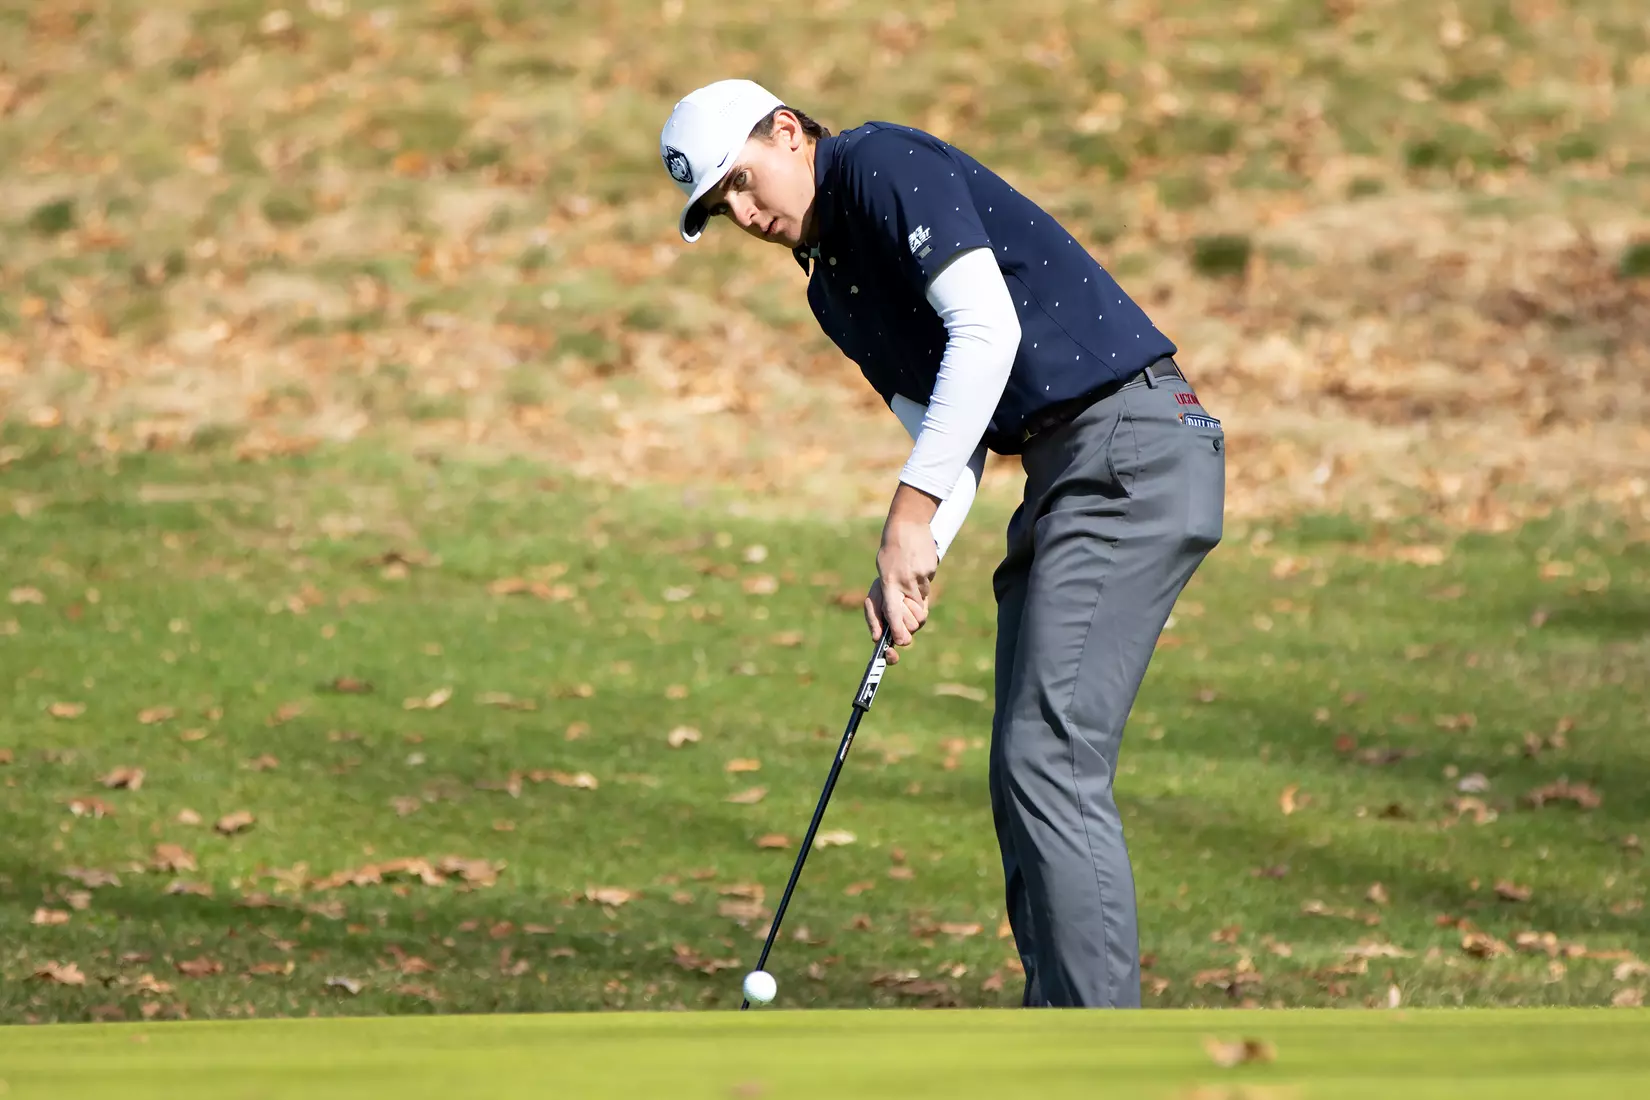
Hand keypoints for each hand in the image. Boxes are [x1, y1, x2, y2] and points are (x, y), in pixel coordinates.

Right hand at [863, 576, 925, 664]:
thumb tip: (877, 639)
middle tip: (895, 608)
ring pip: (913, 627)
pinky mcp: (922, 615)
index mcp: (883, 632)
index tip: (890, 652)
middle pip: (904, 639)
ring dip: (906, 611)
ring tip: (901, 599)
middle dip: (899, 624)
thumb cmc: (881, 589)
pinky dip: (915, 606)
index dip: (890, 657)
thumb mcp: (873, 602)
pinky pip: (921, 616)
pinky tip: (910, 598)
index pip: (888, 652)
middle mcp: (898, 631)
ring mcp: (911, 624)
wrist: (901, 573)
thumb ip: (874, 620)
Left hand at [866, 512, 937, 663]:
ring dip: (917, 598)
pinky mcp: (930, 570)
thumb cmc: (890, 551)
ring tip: (909, 578)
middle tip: (908, 609)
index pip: (892, 612)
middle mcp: (903, 582)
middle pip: (916, 618)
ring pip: (923, 602)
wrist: (907, 524)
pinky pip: (928, 586)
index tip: (901, 641)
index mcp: (888, 583)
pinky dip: (923, 582)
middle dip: (913, 620)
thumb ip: (888, 598)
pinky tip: (917, 565)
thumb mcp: (882, 574)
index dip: (897, 630)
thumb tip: (894, 625)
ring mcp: (919, 577)